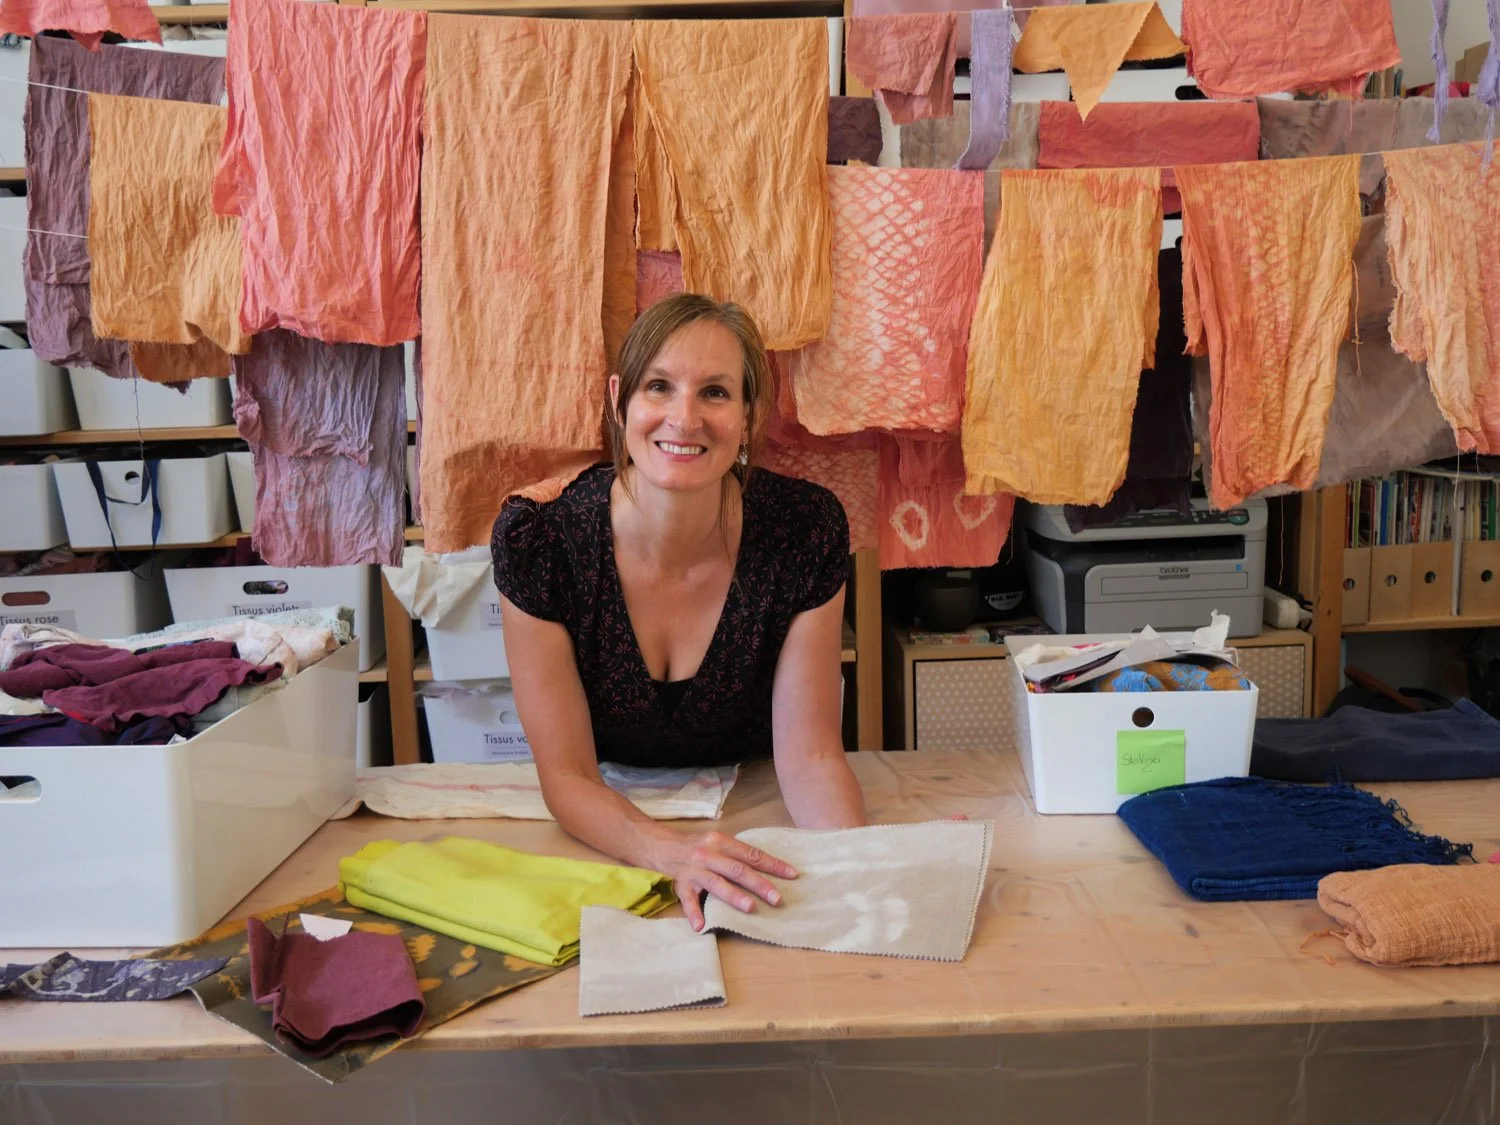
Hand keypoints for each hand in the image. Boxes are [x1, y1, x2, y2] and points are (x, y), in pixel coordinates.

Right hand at [655, 830, 797, 931]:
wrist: (664, 846)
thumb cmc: (699, 846)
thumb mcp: (719, 843)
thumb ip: (738, 855)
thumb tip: (768, 869)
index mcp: (722, 842)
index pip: (751, 854)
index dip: (772, 865)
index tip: (792, 875)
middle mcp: (709, 854)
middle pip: (737, 869)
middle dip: (759, 884)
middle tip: (777, 898)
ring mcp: (695, 870)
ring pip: (717, 883)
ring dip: (734, 896)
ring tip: (750, 907)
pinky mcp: (681, 885)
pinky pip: (688, 900)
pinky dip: (694, 913)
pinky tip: (701, 926)